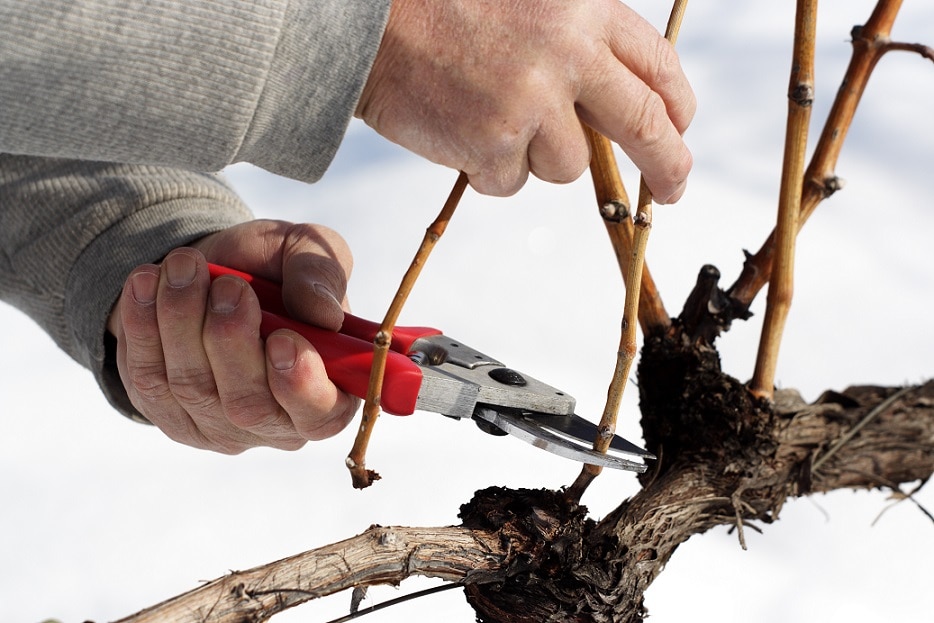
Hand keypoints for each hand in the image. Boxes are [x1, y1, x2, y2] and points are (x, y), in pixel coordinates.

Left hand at [106, 220, 358, 452]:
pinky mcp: (166, 412)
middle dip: (231, 340)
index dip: (301, 385)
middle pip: (248, 405)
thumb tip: (323, 314)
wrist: (207, 273)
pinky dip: (143, 324)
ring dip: (182, 320)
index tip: (282, 338)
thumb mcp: (305, 252)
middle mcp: (274, 422)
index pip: (321, 415)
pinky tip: (148, 281)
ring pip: (193, 387)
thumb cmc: (271, 271)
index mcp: (327, 391)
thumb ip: (323, 274)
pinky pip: (147, 377)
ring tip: (184, 265)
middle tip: (229, 287)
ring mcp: (216, 425)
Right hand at [357, 0, 694, 200]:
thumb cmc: (444, 9)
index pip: (658, 67)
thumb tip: (622, 109)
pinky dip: (490, 169)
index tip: (679, 132)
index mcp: (585, 11)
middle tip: (673, 191)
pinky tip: (461, 129)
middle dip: (668, 166)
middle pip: (645, 126)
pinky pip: (512, 183)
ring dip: (536, 157)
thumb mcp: (531, 4)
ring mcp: (533, 102)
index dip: (677, 108)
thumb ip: (580, 44)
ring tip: (488, 115)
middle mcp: (569, 55)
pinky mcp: (495, 143)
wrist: (370, 22)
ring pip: (568, 166)